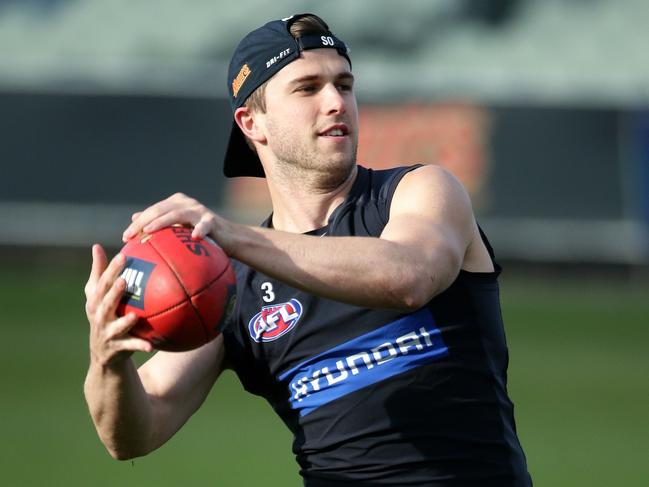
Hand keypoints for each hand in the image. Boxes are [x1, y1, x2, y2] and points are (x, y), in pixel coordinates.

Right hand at [84, 245, 152, 366]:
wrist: (103, 354)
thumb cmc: (104, 315)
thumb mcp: (98, 295)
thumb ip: (99, 272)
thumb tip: (96, 246)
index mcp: (95, 301)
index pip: (103, 283)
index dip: (111, 269)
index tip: (123, 255)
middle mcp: (99, 316)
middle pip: (105, 303)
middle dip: (114, 292)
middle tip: (124, 280)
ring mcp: (107, 333)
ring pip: (116, 326)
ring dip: (125, 322)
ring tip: (134, 316)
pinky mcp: (117, 348)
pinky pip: (130, 346)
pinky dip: (139, 346)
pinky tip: (151, 346)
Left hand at [122, 193, 217, 242]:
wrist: (229, 238)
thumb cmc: (202, 236)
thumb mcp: (179, 228)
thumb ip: (160, 221)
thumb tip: (135, 217)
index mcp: (176, 203)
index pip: (152, 210)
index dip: (137, 222)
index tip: (125, 237)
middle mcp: (186, 203)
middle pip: (160, 210)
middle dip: (142, 222)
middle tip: (130, 236)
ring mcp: (199, 210)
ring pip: (177, 214)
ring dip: (162, 222)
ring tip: (149, 231)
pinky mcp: (212, 220)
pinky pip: (204, 224)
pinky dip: (200, 229)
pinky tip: (194, 236)